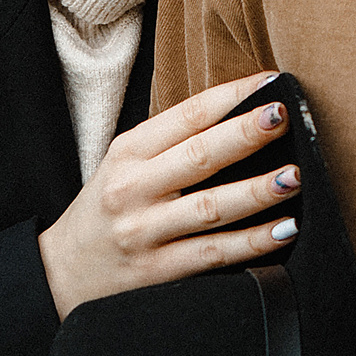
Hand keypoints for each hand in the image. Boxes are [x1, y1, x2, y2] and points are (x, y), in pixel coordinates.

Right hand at [39, 71, 298, 317]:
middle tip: (284, 117)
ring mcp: (144, 232)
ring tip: (294, 176)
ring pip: (210, 207)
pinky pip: (213, 253)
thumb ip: (173, 144)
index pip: (186, 116)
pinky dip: (252, 242)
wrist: (62, 273)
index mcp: (128, 152)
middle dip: (245, 134)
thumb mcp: (124, 165)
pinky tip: (283, 229)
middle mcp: (132, 189)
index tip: (271, 82)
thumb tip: (246, 119)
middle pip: (199, 156)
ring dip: (257, 191)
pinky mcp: (157, 271)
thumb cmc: (107, 210)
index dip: (232, 96)